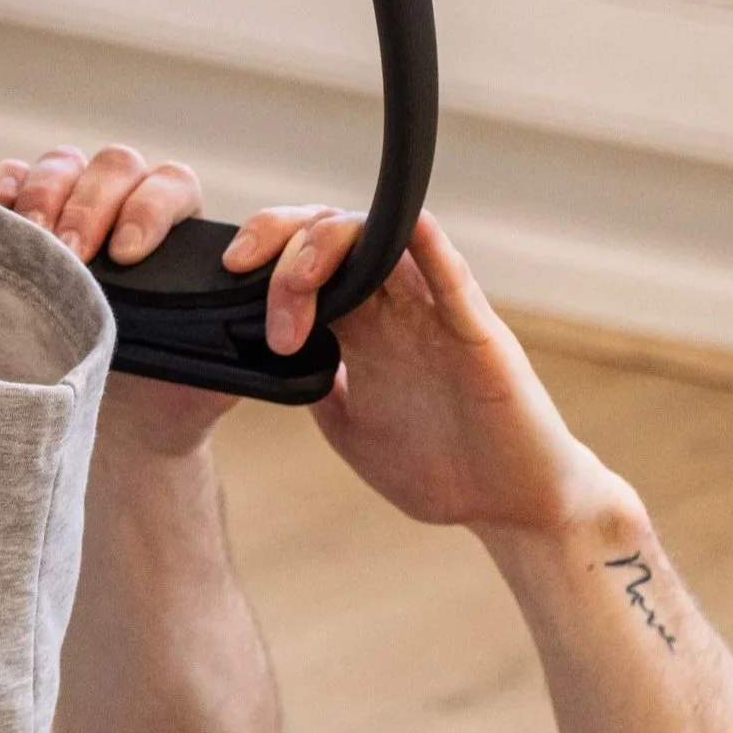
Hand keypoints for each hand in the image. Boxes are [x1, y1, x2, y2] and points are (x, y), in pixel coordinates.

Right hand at [0, 144, 234, 453]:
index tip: (129, 255)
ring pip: (63, 165)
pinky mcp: (26, 225)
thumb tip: (260, 327)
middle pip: (114, 167)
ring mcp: (74, 211)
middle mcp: (128, 209)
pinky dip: (4, 185)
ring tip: (31, 240)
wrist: (120, 425)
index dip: (150, 209)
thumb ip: (235, 343)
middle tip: (72, 257)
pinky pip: (14, 180)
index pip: (172, 185)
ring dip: (44, 195)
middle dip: (90, 206)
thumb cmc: (170, 393)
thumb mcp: (211, 374)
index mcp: (180, 232)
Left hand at [223, 205, 619, 538]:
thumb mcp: (349, 431)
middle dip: (283, 245)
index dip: (264, 258)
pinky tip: (405, 227)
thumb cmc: (439, 469)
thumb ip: (313, 388)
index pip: (308, 265)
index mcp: (364, 331)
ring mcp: (436, 316)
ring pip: (383, 243)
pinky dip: (428, 246)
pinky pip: (452, 277)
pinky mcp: (477, 334)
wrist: (507, 505)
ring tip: (296, 280)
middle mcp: (397, 310)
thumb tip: (255, 362)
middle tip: (248, 281)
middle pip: (336, 238)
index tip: (225, 280)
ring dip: (331, 244)